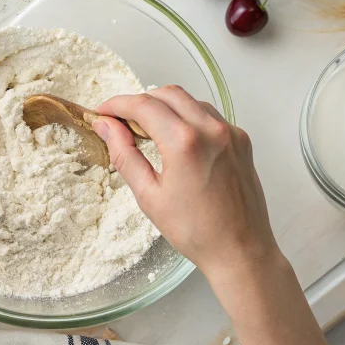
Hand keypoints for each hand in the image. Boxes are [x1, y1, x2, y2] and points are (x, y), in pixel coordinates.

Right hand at [92, 86, 277, 273]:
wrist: (240, 251)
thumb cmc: (195, 231)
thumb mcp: (149, 196)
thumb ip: (124, 155)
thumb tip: (106, 127)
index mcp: (185, 143)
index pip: (143, 105)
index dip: (117, 104)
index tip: (103, 112)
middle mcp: (211, 129)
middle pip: (167, 94)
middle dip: (140, 101)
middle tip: (122, 121)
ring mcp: (231, 133)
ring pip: (190, 101)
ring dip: (165, 107)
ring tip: (147, 131)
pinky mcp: (242, 141)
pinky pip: (209, 116)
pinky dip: (188, 118)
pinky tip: (176, 140)